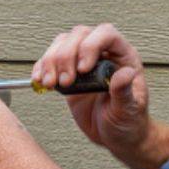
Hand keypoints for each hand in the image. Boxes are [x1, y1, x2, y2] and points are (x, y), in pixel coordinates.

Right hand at [31, 23, 151, 159]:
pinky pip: (50, 58)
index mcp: (123, 56)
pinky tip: (39, 80)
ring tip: (50, 83)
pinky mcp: (67, 72)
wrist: (114, 134)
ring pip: (62, 42)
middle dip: (67, 56)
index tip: (82, 70)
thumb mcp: (129, 110)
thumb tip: (125, 73)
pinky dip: (41, 67)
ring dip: (51, 61)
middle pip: (80, 35)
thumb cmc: (127, 121)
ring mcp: (83, 61)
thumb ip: (125, 92)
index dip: (91, 46)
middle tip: (65, 82)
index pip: (106, 34)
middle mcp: (103, 53)